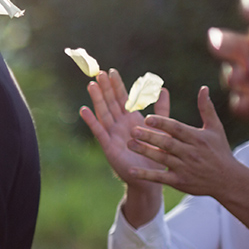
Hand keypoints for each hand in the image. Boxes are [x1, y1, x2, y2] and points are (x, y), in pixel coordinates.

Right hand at [79, 69, 169, 191]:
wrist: (151, 178)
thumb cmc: (155, 154)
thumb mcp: (161, 128)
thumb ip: (162, 110)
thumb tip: (163, 89)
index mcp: (131, 119)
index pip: (122, 98)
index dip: (117, 85)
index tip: (111, 71)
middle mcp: (119, 124)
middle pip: (110, 102)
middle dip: (105, 88)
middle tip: (99, 73)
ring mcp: (112, 134)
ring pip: (103, 113)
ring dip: (97, 99)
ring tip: (92, 85)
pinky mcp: (108, 147)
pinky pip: (99, 131)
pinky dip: (91, 121)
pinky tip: (84, 110)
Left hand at [125, 87, 239, 196]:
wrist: (228, 180)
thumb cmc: (219, 151)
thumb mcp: (215, 129)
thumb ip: (206, 109)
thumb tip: (203, 88)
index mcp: (197, 138)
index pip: (177, 129)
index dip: (162, 123)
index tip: (147, 118)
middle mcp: (190, 153)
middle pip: (167, 143)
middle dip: (150, 137)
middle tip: (132, 130)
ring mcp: (185, 168)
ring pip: (162, 159)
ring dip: (145, 152)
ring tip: (129, 144)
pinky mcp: (180, 182)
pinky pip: (160, 178)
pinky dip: (146, 175)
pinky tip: (131, 171)